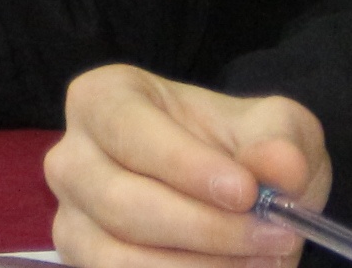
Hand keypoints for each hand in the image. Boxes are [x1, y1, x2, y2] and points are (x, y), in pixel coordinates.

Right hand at [48, 64, 326, 267]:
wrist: (231, 189)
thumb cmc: (236, 147)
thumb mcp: (273, 127)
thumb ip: (279, 140)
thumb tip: (281, 167)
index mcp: (101, 100)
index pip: (127, 130)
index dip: (184, 164)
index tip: (246, 192)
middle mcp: (70, 158)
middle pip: (120, 202)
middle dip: (205, 227)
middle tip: (276, 234)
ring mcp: (71, 216)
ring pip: (117, 255)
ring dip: (200, 266)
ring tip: (262, 259)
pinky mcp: (82, 261)